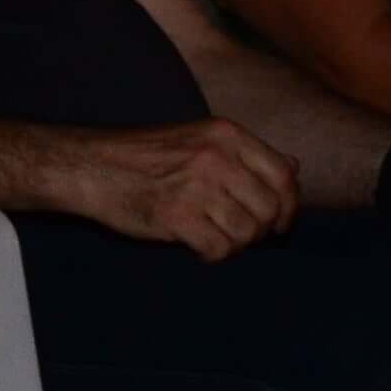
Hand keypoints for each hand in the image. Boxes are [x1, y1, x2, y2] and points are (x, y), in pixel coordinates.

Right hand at [72, 119, 299, 260]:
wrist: (94, 166)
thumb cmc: (148, 156)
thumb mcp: (201, 138)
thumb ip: (248, 154)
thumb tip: (296, 167)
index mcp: (226, 134)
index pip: (283, 175)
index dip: (289, 206)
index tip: (280, 223)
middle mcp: (216, 156)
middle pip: (268, 209)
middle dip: (260, 230)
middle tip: (241, 235)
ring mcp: (195, 185)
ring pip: (245, 233)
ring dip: (234, 244)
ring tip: (214, 237)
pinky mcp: (175, 215)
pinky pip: (218, 249)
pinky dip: (212, 255)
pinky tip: (198, 248)